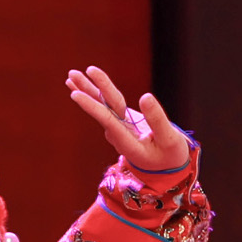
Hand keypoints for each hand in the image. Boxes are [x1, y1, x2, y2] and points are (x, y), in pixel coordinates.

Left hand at [66, 66, 189, 173]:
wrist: (166, 168)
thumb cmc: (170, 156)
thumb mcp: (170, 140)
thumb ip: (158, 120)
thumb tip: (146, 96)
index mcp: (128, 141)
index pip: (107, 120)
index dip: (92, 107)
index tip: (76, 95)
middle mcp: (118, 134)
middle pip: (103, 108)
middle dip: (87, 90)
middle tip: (73, 73)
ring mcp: (118, 127)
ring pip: (103, 104)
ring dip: (88, 89)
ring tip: (72, 74)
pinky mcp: (122, 121)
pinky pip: (107, 105)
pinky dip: (94, 93)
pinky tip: (80, 85)